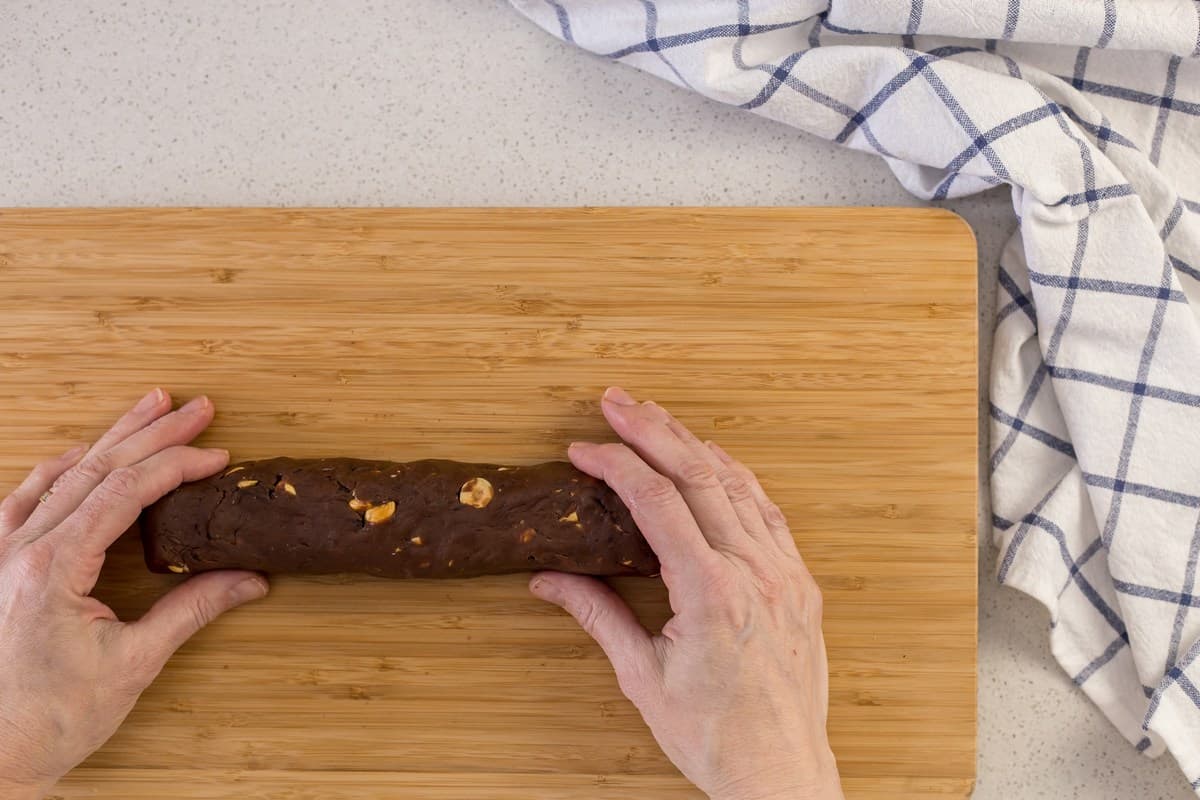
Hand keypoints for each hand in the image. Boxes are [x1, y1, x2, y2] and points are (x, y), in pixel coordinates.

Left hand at [0, 389, 268, 797]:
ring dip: (110, 438)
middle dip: (153, 433)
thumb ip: (190, 611)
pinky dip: (57, 470)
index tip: (217, 455)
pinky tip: (76, 454)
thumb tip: (248, 580)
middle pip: (95, 469)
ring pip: (60, 475)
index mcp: (52, 568)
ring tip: (149, 406)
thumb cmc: (44, 721)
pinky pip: (22, 500)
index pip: (125, 492)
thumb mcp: (131, 666)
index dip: (176, 465)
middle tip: (197, 407)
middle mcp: (18, 550)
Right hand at [530, 387, 842, 799]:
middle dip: (652, 430)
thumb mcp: (641, 677)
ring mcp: (784, 574)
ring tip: (658, 417)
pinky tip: (716, 462)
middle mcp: (754, 573)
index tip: (583, 448)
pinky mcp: (800, 583)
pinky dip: (738, 478)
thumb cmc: (712, 735)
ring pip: (739, 485)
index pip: (657, 502)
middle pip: (699, 476)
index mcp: (712, 593)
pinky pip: (769, 512)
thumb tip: (549, 580)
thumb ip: (598, 614)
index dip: (616, 464)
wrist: (780, 772)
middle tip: (617, 400)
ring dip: (694, 444)